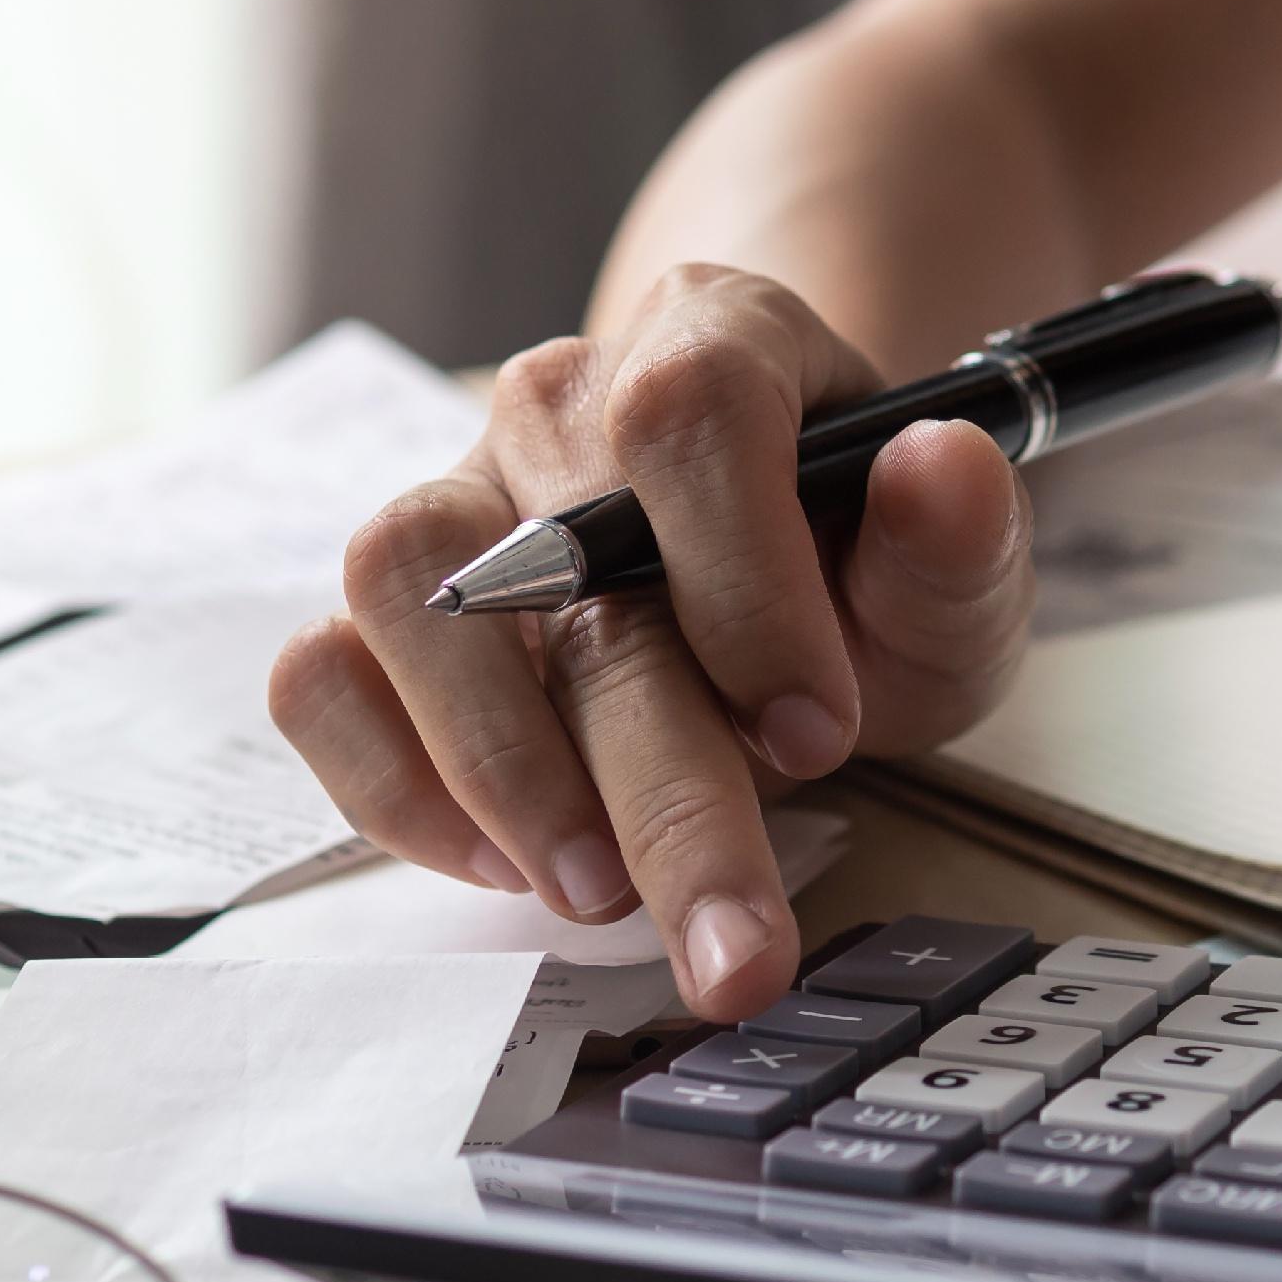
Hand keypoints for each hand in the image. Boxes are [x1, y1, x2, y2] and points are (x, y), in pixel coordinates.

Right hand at [269, 265, 1035, 1015]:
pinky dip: (392, 784)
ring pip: (403, 588)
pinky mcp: (383, 608)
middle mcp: (561, 403)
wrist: (773, 581)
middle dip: (662, 784)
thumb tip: (940, 469)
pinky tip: (503, 863)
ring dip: (499, 766)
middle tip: (734, 943)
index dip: (747, 577)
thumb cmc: (856, 574)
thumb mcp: (949, 576)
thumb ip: (959, 538)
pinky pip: (322, 674)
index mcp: (715, 339)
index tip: (818, 734)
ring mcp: (455, 496)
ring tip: (598, 891)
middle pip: (564, 555)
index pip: (690, 409)